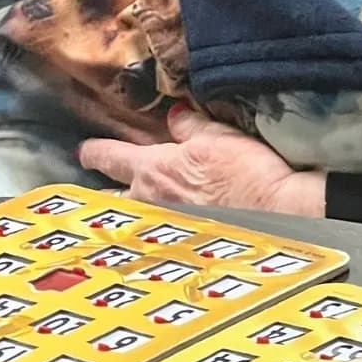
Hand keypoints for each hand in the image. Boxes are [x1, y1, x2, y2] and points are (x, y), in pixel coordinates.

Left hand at [79, 106, 326, 217]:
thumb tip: (175, 116)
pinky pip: (161, 234)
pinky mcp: (185, 244)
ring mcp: (166, 228)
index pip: (111, 157)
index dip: (94, 152)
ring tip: (133, 213)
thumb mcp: (218, 136)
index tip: (85, 151)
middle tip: (99, 191)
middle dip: (107, 193)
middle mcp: (152, 202)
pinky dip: (159, 232)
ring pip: (137, 220)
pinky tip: (167, 231)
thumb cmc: (246, 173)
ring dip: (133, 214)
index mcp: (154, 169)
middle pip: (115, 198)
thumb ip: (191, 126)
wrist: (275, 213)